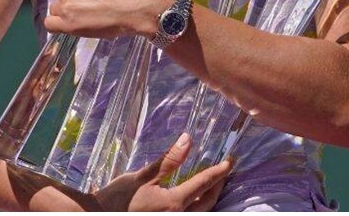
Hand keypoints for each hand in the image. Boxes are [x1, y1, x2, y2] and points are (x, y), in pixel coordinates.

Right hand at [92, 132, 231, 210]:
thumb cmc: (117, 198)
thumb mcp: (142, 177)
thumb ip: (169, 160)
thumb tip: (188, 139)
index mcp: (174, 204)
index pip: (205, 183)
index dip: (220, 171)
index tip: (231, 161)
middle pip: (208, 202)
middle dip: (219, 186)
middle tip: (224, 171)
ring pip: (201, 212)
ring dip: (210, 198)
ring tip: (213, 183)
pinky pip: (190, 215)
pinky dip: (197, 206)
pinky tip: (194, 198)